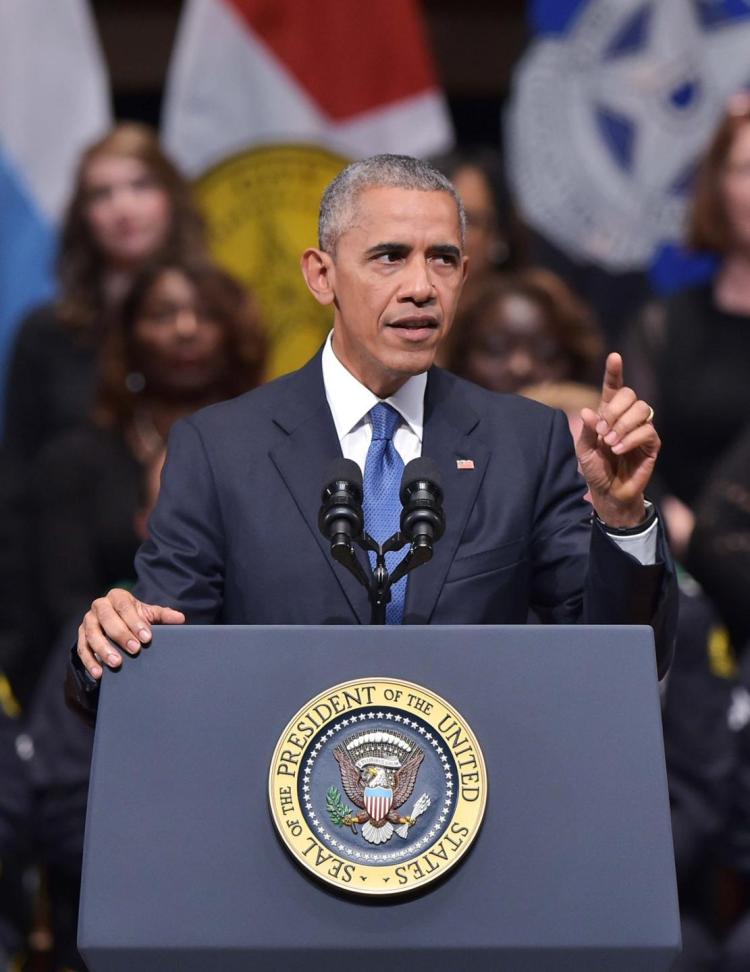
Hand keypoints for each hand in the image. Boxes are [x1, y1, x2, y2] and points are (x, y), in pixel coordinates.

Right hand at [77, 588, 184, 680]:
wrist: (117, 621)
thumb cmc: (135, 617)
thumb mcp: (149, 614)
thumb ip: (163, 616)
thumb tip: (180, 619)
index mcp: (117, 597)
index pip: (124, 606)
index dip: (135, 622)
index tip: (147, 637)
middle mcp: (99, 606)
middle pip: (106, 619)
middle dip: (121, 635)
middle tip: (134, 650)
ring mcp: (88, 621)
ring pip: (92, 634)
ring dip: (103, 649)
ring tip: (116, 663)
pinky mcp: (81, 636)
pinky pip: (82, 649)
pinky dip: (89, 661)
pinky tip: (99, 673)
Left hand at [576, 352, 659, 527]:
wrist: (608, 492)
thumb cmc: (596, 469)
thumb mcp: (584, 450)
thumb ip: (586, 431)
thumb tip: (588, 412)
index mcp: (609, 414)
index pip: (614, 388)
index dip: (614, 372)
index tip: (615, 357)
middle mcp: (626, 418)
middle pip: (630, 394)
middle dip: (614, 410)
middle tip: (602, 431)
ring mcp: (641, 429)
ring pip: (642, 409)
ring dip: (622, 425)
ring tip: (609, 444)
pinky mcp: (652, 444)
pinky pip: (647, 430)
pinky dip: (630, 439)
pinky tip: (619, 450)